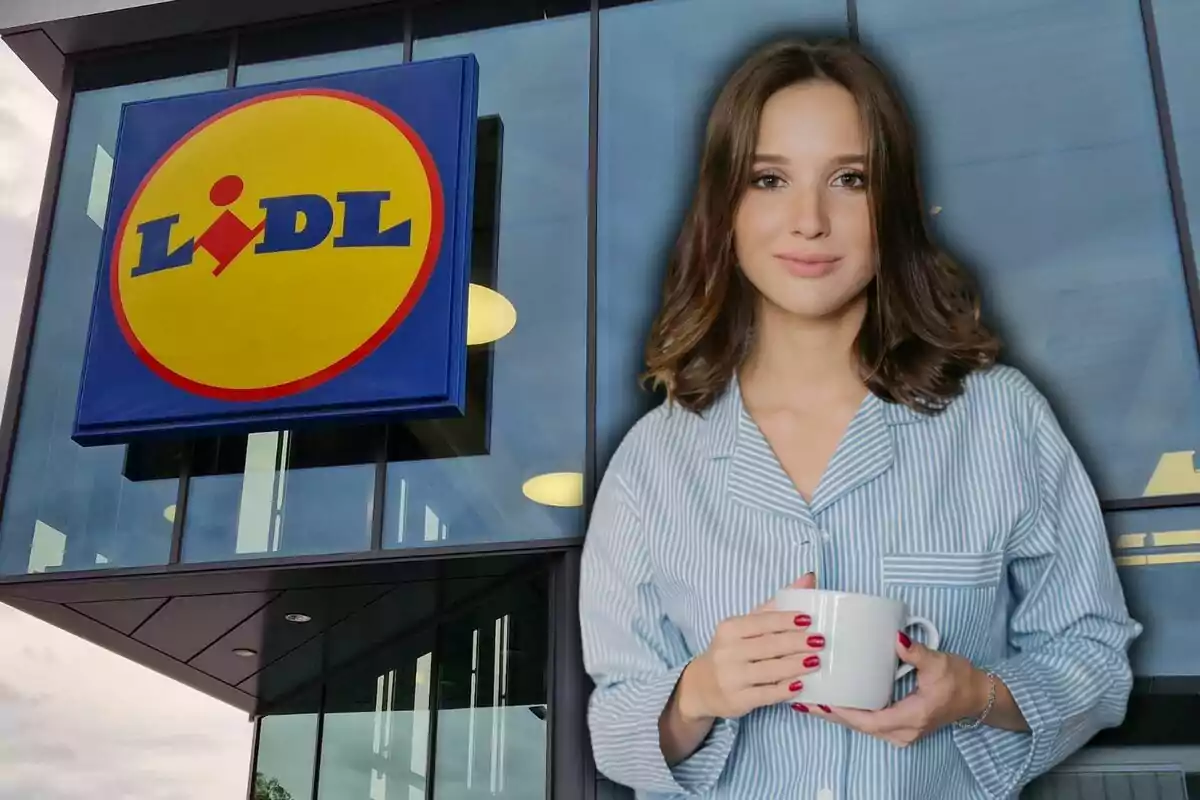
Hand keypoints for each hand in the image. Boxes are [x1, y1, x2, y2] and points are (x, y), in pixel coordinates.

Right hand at [675, 573, 825, 722]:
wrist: (701, 686)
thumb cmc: (732, 650)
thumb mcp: (746, 626)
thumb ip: (776, 605)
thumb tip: (809, 578)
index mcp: (730, 629)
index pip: (762, 621)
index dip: (786, 620)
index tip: (810, 620)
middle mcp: (728, 651)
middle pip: (769, 645)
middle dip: (797, 643)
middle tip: (821, 641)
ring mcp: (732, 677)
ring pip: (770, 670)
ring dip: (795, 666)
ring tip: (817, 662)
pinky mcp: (737, 700)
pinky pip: (766, 694)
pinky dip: (785, 690)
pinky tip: (801, 686)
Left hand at [807, 634, 989, 746]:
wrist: (977, 696)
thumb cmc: (959, 680)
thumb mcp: (939, 663)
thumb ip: (916, 652)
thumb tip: (896, 638)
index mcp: (911, 717)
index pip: (870, 721)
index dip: (844, 713)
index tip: (822, 702)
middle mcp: (902, 731)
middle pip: (858, 726)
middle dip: (831, 715)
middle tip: (803, 700)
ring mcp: (900, 731)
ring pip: (861, 727)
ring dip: (837, 715)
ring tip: (810, 701)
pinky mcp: (898, 725)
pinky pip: (868, 723)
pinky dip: (849, 714)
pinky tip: (833, 702)